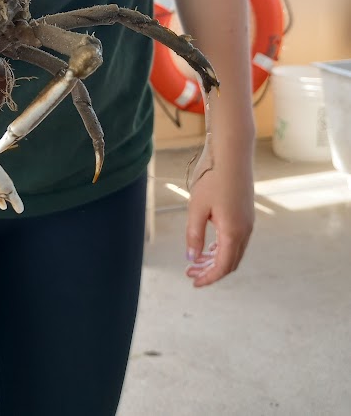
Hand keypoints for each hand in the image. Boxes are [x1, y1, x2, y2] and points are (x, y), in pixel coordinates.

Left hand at [185, 155, 253, 286]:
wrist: (232, 155)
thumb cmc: (212, 179)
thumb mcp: (197, 208)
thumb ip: (194, 235)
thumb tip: (192, 258)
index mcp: (233, 233)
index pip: (222, 266)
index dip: (208, 277)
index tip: (194, 282)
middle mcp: (245, 230)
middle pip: (230, 262)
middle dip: (211, 270)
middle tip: (190, 272)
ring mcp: (248, 222)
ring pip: (234, 251)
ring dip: (216, 259)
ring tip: (196, 260)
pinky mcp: (246, 214)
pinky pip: (236, 240)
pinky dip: (223, 248)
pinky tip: (209, 246)